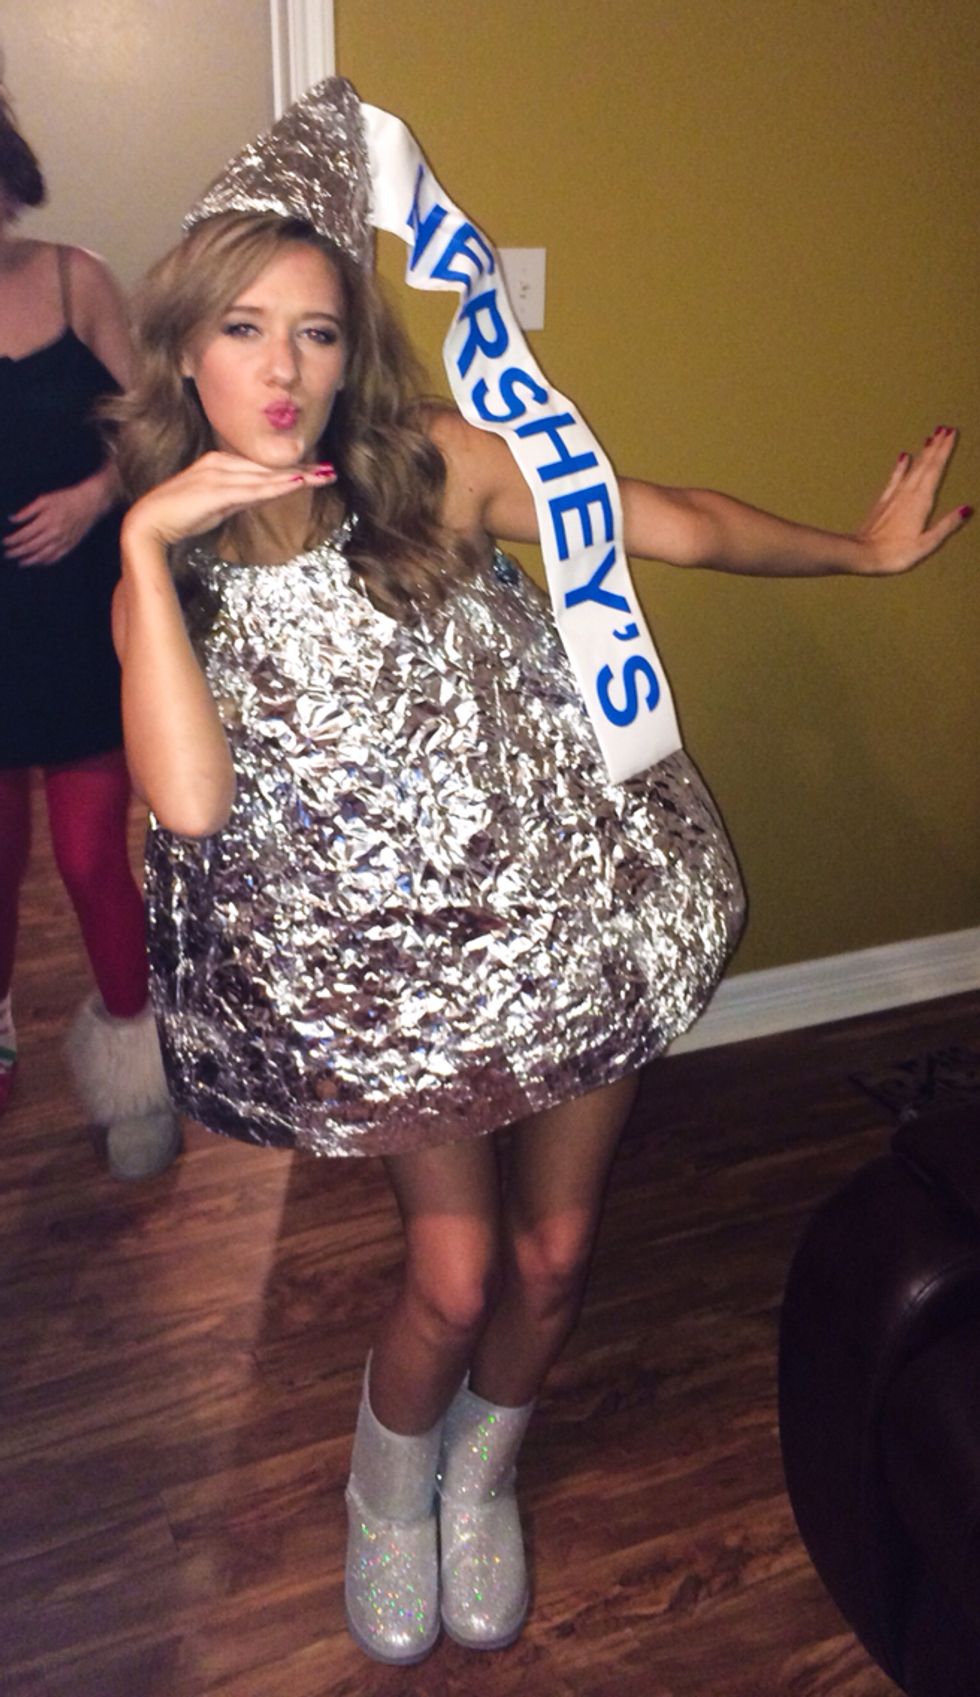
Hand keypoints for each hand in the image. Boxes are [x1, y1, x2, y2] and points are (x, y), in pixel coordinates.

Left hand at [4, 479, 109, 565]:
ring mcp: (64, 541)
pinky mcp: (71, 545)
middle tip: (8, 554)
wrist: (90, 503)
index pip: (25, 535)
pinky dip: (45, 561)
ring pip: (43, 555)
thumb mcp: (44, 499)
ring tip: (20, 562)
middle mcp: (55, 533)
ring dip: (30, 560)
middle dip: (18, 551)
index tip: (5, 542)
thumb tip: (12, 519)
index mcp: (47, 521)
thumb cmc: (66, 498)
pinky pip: (56, 557)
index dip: (13, 540)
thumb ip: (27, 511)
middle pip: (32, 547)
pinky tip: (38, 562)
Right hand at [122, 451, 335, 551]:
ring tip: (323, 477)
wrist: (148, 525)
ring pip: (264, 476)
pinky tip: (296, 486)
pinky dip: (275, 486)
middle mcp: (220, 462)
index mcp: (219, 462)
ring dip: (295, 477)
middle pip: (267, 468)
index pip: (262, 467)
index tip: (317, 473)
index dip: (290, 471)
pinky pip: (251, 488)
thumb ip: (240, 497)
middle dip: (300, 471)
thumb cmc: (180, 517)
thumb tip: (265, 494)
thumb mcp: (219, 506)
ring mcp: (217, 474)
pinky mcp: (214, 490)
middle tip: (331, 472)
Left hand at [855, 426, 971, 575]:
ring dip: (922, 452)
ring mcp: (894, 497)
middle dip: (936, 445)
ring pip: (912, 468)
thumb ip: (947, 525)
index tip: (952, 433)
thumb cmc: (893, 554)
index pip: (935, 470)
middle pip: (925, 464)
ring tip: (930, 436)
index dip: (944, 450)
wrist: (861, 555)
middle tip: (945, 428)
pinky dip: (901, 466)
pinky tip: (903, 456)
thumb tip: (967, 509)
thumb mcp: (926, 544)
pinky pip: (895, 478)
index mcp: (921, 502)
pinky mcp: (883, 503)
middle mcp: (907, 494)